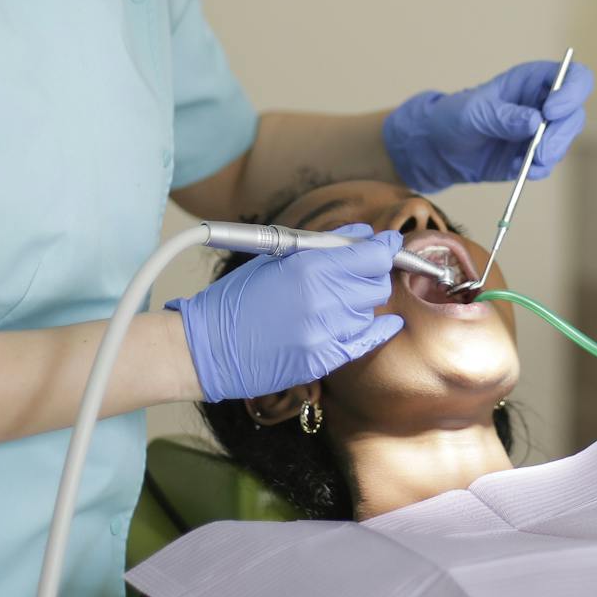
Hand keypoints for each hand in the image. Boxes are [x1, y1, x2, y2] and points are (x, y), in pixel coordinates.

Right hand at [170, 225, 405, 402]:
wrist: (207, 348)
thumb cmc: (235, 300)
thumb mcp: (274, 259)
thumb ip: (322, 246)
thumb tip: (361, 234)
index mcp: (308, 268)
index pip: (371, 255)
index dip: (385, 247)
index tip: (388, 243)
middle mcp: (322, 300)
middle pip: (376, 284)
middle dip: (373, 274)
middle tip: (361, 271)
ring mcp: (324, 334)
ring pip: (370, 312)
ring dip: (362, 303)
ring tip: (338, 300)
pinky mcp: (322, 361)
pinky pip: (366, 342)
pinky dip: (379, 329)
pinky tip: (386, 322)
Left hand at [382, 58, 595, 192]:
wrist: (440, 149)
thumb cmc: (455, 116)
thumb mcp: (474, 112)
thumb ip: (503, 116)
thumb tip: (535, 122)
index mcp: (533, 80)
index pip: (574, 76)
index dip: (572, 92)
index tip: (551, 111)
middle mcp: (544, 103)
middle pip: (574, 114)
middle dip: (560, 134)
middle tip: (539, 151)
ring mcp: (541, 131)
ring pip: (565, 141)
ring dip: (550, 154)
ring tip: (526, 163)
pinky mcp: (533, 156)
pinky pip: (547, 164)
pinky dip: (536, 170)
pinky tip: (515, 168)